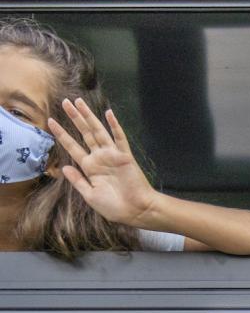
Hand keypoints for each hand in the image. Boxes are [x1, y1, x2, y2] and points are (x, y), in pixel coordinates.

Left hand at [47, 98, 157, 225]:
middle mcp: (100, 158)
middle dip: (75, 117)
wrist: (136, 211)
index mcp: (90, 167)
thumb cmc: (114, 207)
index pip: (73, 147)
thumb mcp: (90, 195)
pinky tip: (108, 114)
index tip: (51, 121)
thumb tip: (64, 167)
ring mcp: (112, 155)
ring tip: (78, 102)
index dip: (62, 134)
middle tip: (65, 102)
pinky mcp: (125, 156)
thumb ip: (77, 181)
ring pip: (98, 131)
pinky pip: (119, 138)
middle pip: (84, 133)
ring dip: (89, 116)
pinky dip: (114, 126)